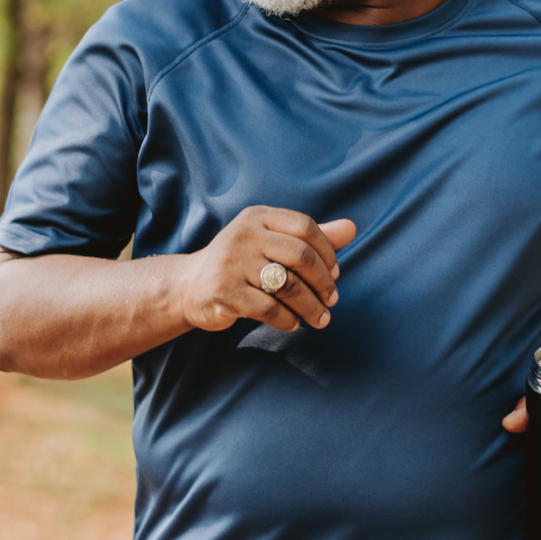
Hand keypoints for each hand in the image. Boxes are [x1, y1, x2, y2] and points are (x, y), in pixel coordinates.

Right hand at [178, 206, 356, 333]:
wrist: (189, 286)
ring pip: (288, 285)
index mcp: (258, 216)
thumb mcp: (271, 243)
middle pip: (300, 255)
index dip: (328, 252)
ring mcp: (232, 263)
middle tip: (332, 300)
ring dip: (311, 306)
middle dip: (324, 282)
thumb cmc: (239, 263)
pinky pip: (269, 308)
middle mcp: (244, 234)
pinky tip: (292, 323)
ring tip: (320, 318)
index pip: (304, 226)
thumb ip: (310, 237)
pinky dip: (287, 319)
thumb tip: (351, 228)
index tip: (336, 273)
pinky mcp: (225, 291)